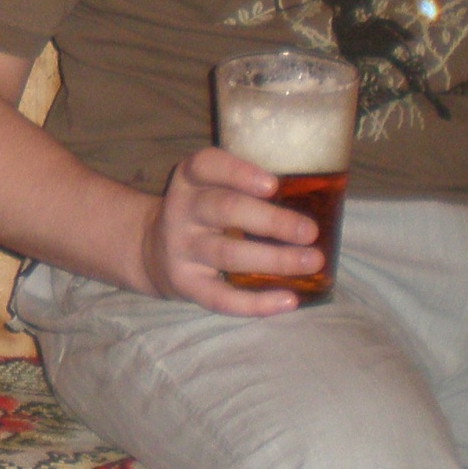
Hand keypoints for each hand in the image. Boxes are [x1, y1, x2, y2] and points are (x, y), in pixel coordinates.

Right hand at [137, 148, 320, 316]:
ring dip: (275, 259)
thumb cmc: (201, 215)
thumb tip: (317, 198)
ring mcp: (181, 249)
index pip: (206, 165)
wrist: (150, 251)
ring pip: (228, 253)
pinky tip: (289, 300)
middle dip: (270, 221)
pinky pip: (221, 297)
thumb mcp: (208, 188)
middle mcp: (181, 211)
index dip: (239, 172)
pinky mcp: (185, 284)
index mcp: (190, 180)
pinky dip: (256, 302)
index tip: (273, 185)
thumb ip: (244, 187)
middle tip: (310, 231)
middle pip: (224, 209)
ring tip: (312, 261)